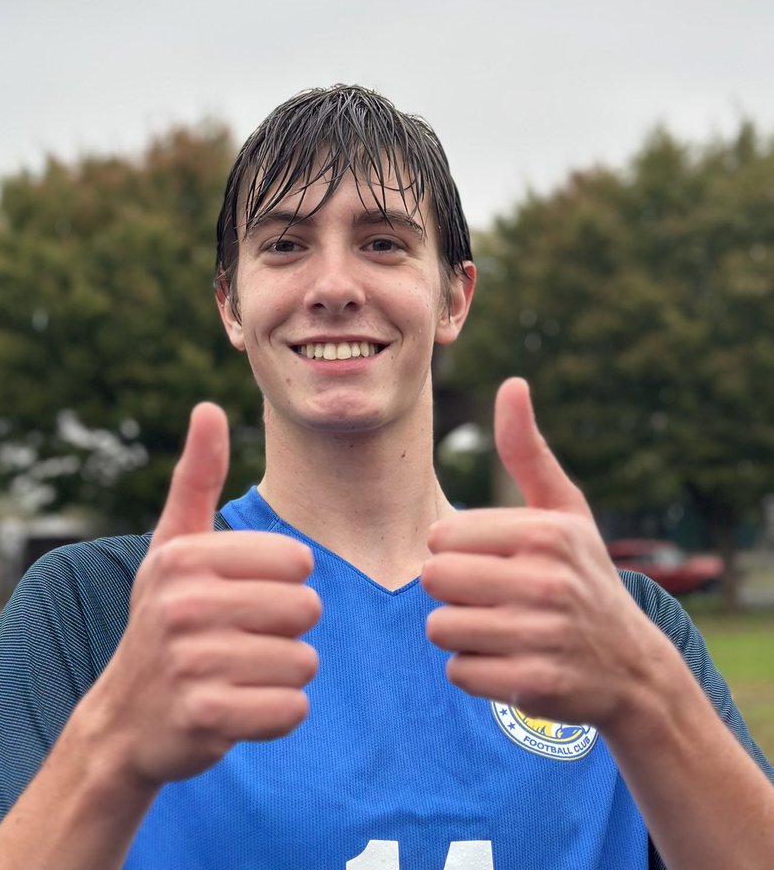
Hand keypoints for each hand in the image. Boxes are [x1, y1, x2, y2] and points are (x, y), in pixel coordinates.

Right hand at [83, 403, 320, 789]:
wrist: (124, 720)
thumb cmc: (165, 619)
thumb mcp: (173, 546)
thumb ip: (197, 477)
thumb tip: (208, 407)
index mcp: (184, 556)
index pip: (297, 561)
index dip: (284, 582)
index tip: (243, 596)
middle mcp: (183, 605)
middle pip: (306, 609)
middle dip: (288, 630)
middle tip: (244, 639)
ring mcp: (190, 664)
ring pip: (303, 661)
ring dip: (284, 673)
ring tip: (240, 673)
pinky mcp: (204, 718)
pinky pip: (291, 710)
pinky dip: (278, 713)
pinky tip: (241, 707)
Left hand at [422, 378, 666, 729]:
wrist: (634, 667)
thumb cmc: (583, 575)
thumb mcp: (564, 511)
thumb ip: (527, 450)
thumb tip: (511, 383)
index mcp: (545, 531)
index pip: (441, 537)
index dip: (458, 552)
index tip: (494, 562)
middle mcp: (547, 580)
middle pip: (434, 580)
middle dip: (452, 592)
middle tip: (492, 598)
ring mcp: (544, 635)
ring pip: (440, 627)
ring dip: (460, 632)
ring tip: (501, 628)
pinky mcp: (536, 684)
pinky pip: (458, 671)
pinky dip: (475, 671)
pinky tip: (510, 662)